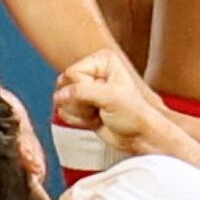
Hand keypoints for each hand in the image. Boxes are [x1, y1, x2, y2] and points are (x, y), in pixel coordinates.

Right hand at [52, 49, 167, 152]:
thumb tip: (59, 95)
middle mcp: (92, 73)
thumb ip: (81, 92)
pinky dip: (78, 120)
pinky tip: (95, 119)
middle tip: (100, 106)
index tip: (101, 97)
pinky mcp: (81, 106)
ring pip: (62, 100)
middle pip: (64, 85)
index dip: (83, 89)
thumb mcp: (111, 97)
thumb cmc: (136, 115)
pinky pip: (64, 112)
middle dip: (80, 102)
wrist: (140, 137)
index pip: (72, 73)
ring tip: (99, 113)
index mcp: (102, 61)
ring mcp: (85, 90)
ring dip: (80, 112)